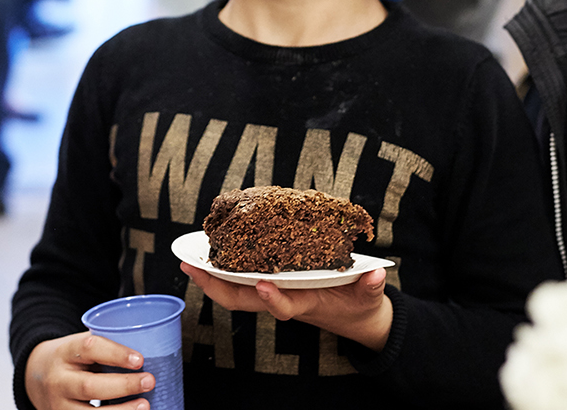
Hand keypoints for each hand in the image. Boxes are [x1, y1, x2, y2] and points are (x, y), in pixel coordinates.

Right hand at [23, 331, 154, 409]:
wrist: (35, 376)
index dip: (115, 353)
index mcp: (64, 353)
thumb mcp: (79, 345)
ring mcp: (58, 406)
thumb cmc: (70, 359)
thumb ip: (104, 347)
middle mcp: (58, 381)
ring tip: (145, 406)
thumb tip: (149, 347)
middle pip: (89, 386)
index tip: (140, 359)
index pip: (89, 348)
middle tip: (150, 381)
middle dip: (123, 385)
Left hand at [181, 262, 392, 349]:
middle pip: (244, 301)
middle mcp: (283, 299)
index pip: (284, 307)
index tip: (263, 285)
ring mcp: (275, 292)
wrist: (354, 314)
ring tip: (190, 259)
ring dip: (213, 277)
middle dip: (218, 288)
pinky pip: (243, 277)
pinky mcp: (273, 282)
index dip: (272, 299)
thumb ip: (370, 287)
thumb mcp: (368, 296)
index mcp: (305, 303)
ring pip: (237, 290)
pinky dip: (225, 267)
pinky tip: (209, 251)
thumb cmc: (358, 303)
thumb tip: (376, 275)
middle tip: (194, 268)